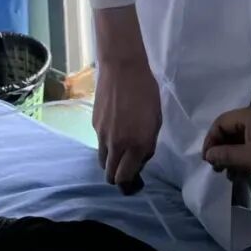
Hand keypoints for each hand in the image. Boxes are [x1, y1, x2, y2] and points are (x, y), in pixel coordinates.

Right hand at [93, 54, 161, 188]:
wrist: (122, 68)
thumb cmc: (146, 92)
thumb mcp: (156, 120)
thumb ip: (148, 145)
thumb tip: (138, 160)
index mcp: (137, 145)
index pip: (125, 177)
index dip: (129, 182)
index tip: (135, 180)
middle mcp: (117, 144)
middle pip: (109, 175)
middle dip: (117, 176)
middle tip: (126, 168)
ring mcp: (102, 135)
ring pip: (102, 160)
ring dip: (110, 161)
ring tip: (119, 150)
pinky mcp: (94, 124)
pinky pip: (99, 142)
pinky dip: (106, 143)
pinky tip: (115, 128)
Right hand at [202, 105, 250, 180]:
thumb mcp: (249, 157)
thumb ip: (226, 155)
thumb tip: (209, 154)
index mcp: (249, 115)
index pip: (220, 123)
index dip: (211, 141)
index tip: (207, 160)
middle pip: (230, 130)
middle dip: (221, 150)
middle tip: (217, 169)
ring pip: (242, 139)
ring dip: (233, 156)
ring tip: (230, 175)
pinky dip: (246, 156)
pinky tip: (244, 172)